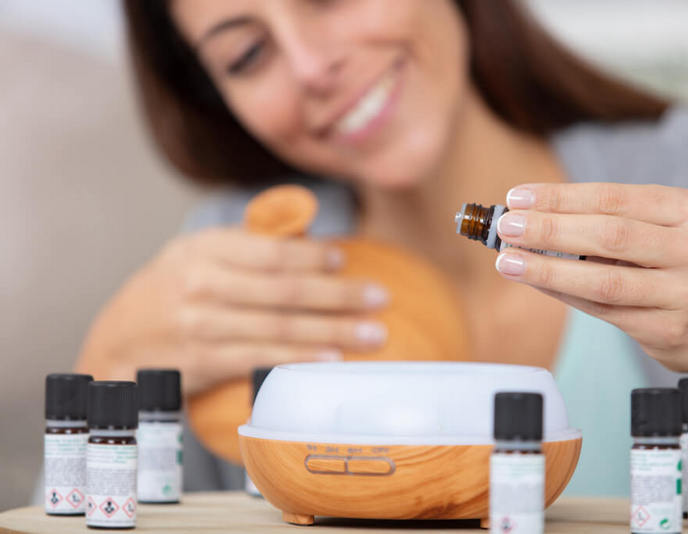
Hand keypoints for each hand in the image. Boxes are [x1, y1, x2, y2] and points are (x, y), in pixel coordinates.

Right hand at [76, 228, 387, 394]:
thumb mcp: (196, 254)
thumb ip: (248, 246)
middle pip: (284, 289)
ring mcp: (201, 325)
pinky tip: (332, 360)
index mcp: (204, 249)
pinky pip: (261, 360)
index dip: (313, 256)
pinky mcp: (204, 362)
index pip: (269, 251)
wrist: (116, 342)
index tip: (347, 259)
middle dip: (339, 294)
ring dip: (332, 331)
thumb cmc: (169, 291)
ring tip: (372, 334)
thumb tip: (311, 240)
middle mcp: (202, 284)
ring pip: (279, 327)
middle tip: (379, 298)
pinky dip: (299, 360)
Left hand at [494, 182, 687, 372]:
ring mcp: (685, 292)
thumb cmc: (679, 267)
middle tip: (507, 227)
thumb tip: (530, 217)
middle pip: (609, 235)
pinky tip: (536, 282)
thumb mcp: (662, 231)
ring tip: (509, 260)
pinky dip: (564, 293)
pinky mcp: (669, 329)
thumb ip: (606, 222)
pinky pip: (603, 310)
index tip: (518, 197)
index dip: (561, 197)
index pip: (613, 197)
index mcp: (687, 211)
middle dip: (550, 229)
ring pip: (603, 279)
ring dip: (548, 268)